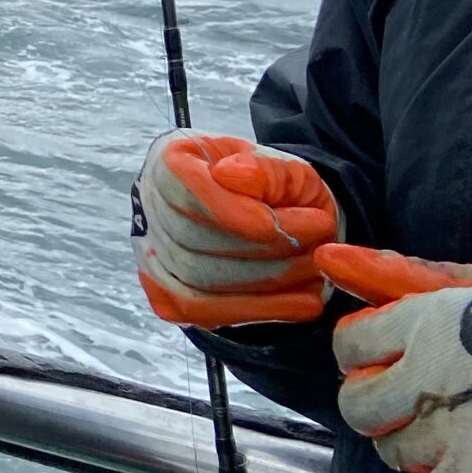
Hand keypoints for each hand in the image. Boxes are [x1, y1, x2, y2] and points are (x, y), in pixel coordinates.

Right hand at [133, 132, 340, 324]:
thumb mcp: (281, 165)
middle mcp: (148, 208)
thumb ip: (265, 168)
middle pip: (195, 240)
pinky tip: (303, 303)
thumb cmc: (269, 185)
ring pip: (201, 281)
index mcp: (170, 161)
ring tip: (317, 268)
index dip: (238, 213)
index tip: (298, 222)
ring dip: (270, 281)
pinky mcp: (167, 296)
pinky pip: (206, 312)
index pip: (189, 190)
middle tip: (322, 242)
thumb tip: (232, 174)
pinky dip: (260, 310)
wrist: (261, 214)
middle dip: (268, 249)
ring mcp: (152, 256)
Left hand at [320, 244, 471, 472]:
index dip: (367, 357)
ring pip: (391, 453)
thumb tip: (333, 260)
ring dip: (416, 450)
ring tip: (461, 435)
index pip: (349, 346)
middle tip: (420, 406)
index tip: (390, 362)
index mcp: (429, 320)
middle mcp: (428, 375)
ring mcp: (451, 431)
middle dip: (380, 409)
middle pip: (357, 406)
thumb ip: (410, 276)